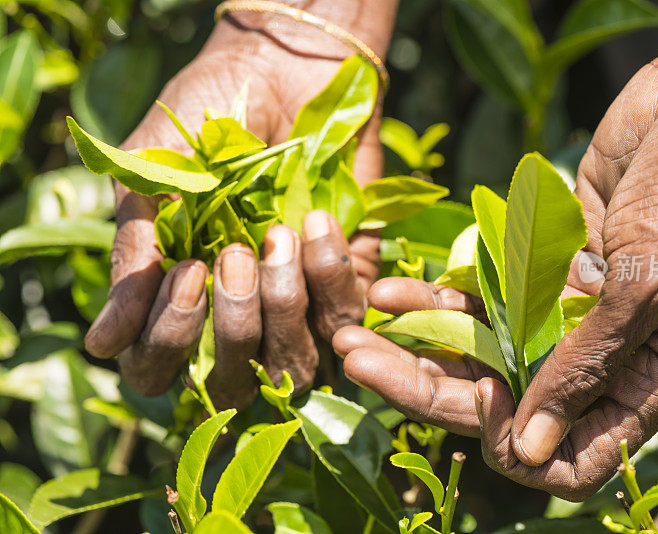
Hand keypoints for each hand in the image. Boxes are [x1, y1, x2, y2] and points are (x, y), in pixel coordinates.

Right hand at [84, 2, 395, 408]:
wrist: (287, 72)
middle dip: (234, 327)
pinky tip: (317, 220)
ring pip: (293, 367)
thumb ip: (135, 256)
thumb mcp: (154, 178)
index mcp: (179, 297)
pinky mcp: (346, 285)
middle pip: (232, 383)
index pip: (160, 370)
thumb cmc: (208, 117)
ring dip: (283, 305)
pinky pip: (345, 319)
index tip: (187, 272)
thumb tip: (104, 343)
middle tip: (234, 254)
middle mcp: (237, 315)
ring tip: (278, 233)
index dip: (170, 342)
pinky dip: (330, 275)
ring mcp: (295, 307)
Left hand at [334, 5, 657, 498]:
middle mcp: (599, 361)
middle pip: (504, 404)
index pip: (571, 457)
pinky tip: (387, 295)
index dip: (517, 443)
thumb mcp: (646, 287)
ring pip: (479, 354)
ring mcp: (564, 318)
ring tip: (352, 330)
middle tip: (359, 363)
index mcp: (645, 382)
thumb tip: (531, 450)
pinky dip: (434, 301)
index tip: (477, 404)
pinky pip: (477, 302)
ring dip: (416, 346)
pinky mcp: (537, 275)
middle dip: (429, 390)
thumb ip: (586, 367)